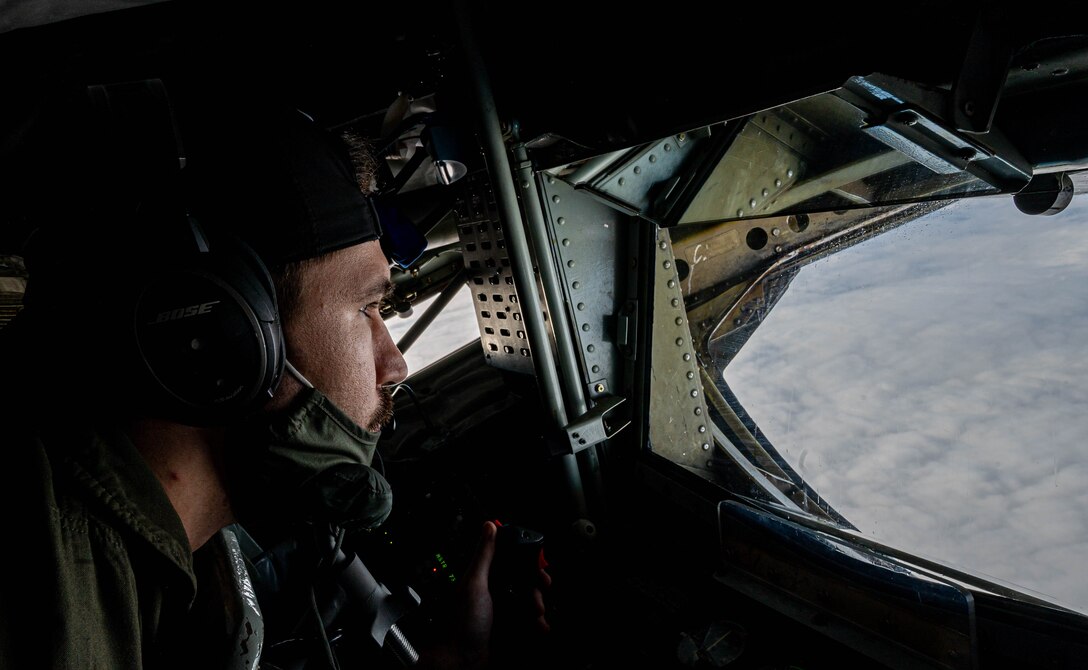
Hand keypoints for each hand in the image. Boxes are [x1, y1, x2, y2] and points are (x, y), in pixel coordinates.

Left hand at [417, 521, 550, 669]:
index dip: (529, 562)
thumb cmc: (459, 624)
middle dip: (536, 588)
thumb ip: (484, 555)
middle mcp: (494, 592)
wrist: (459, 662)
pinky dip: (537, 625)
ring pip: (530, 602)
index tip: (539, 567)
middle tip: (539, 594)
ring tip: (536, 616)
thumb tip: (489, 526)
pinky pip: (529, 623)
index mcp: (485, 577)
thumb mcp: (474, 584)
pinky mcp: (508, 630)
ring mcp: (502, 612)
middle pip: (525, 582)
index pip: (512, 561)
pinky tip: (539, 628)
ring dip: (538, 608)